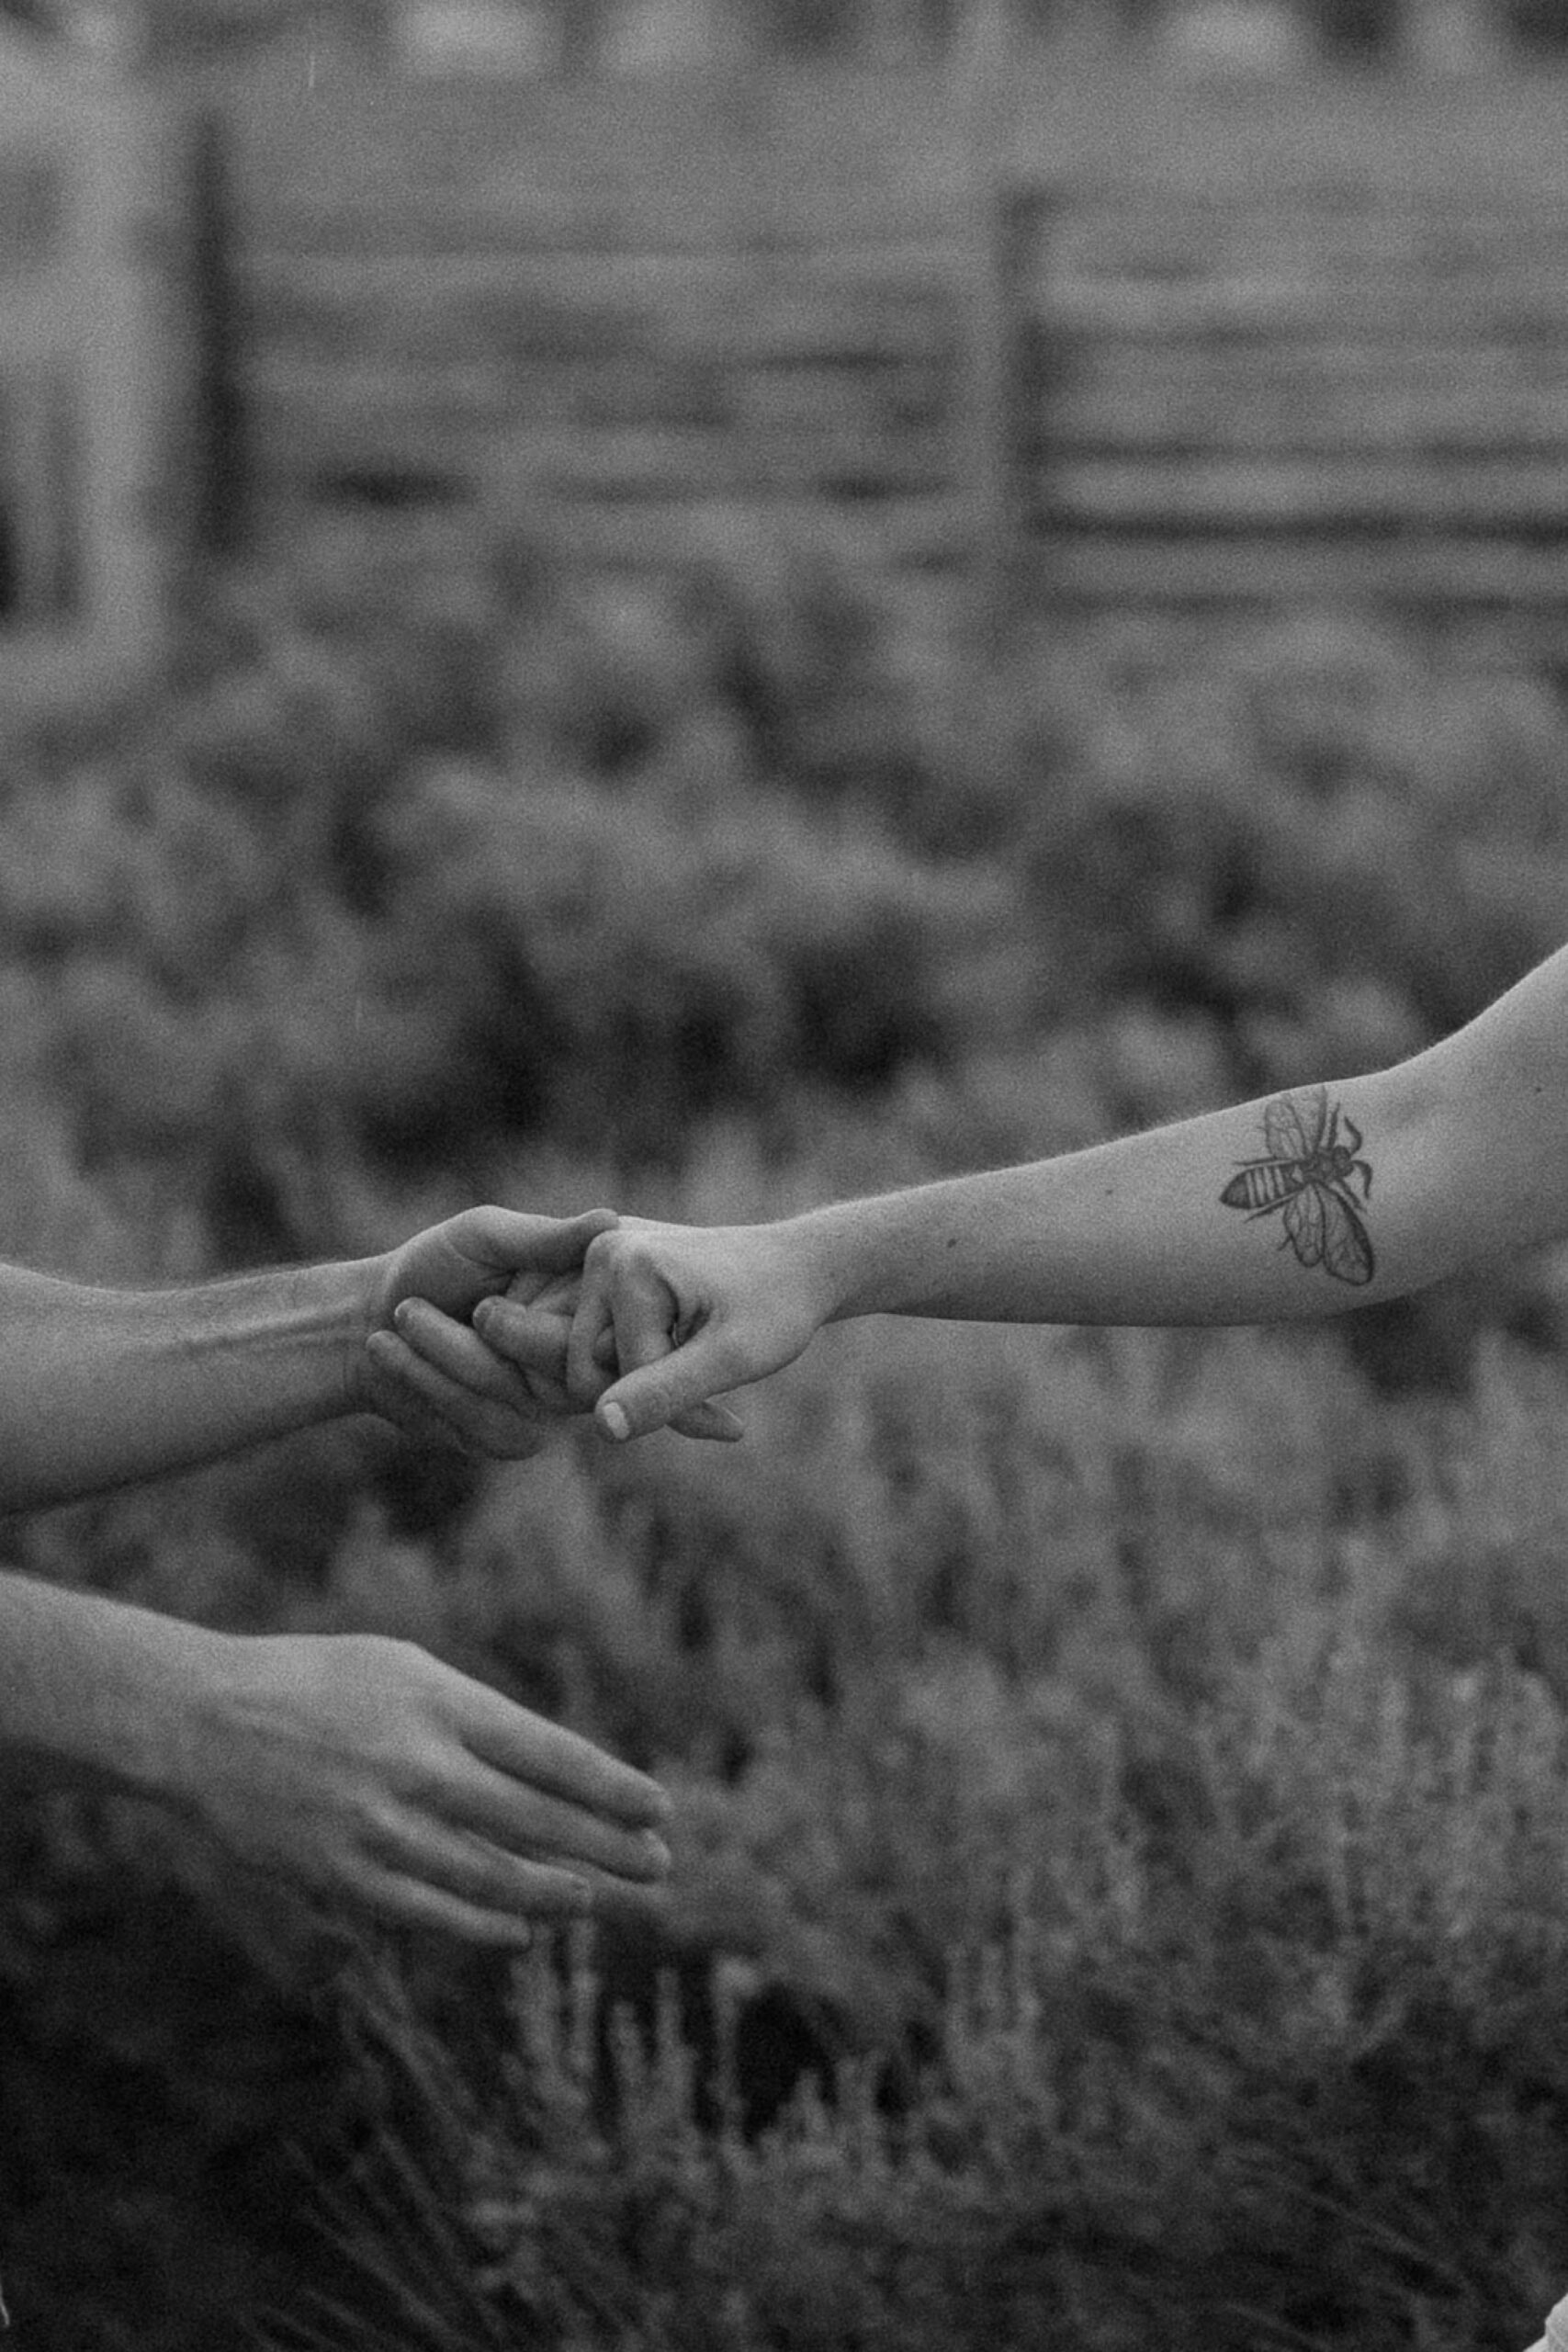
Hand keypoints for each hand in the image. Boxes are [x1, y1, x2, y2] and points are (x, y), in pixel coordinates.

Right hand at [182, 1631, 671, 1946]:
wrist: (201, 1722)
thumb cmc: (318, 1685)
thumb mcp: (403, 1670)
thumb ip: (474, 1720)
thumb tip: (553, 1775)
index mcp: (437, 1702)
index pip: (549, 1754)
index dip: (612, 1788)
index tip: (660, 1809)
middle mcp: (415, 1765)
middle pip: (536, 1821)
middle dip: (608, 1849)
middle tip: (659, 1868)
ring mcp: (377, 1827)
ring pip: (491, 1877)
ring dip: (554, 1894)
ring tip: (594, 1899)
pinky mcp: (340, 1875)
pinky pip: (430, 1912)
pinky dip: (485, 1924)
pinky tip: (522, 1930)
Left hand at [355, 1205, 619, 1458]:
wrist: (369, 1317)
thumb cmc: (434, 1264)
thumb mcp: (485, 1236)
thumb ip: (545, 1238)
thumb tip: (610, 1220)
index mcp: (587, 1306)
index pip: (604, 1330)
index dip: (549, 1326)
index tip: (480, 1308)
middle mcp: (580, 1359)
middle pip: (557, 1368)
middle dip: (478, 1340)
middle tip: (411, 1308)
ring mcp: (549, 1404)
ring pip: (507, 1395)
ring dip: (437, 1355)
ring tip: (400, 1317)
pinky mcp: (511, 1438)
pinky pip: (481, 1423)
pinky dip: (426, 1381)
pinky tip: (391, 1351)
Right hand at [473, 1217, 830, 1442]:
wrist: (798, 1266)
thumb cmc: (776, 1310)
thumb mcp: (731, 1359)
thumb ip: (665, 1392)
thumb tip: (603, 1426)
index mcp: (625, 1265)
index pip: (614, 1380)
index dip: (673, 1409)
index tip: (729, 1415)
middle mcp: (600, 1252)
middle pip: (582, 1370)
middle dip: (645, 1395)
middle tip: (709, 1385)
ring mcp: (599, 1258)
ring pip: (588, 1362)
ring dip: (642, 1382)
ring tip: (697, 1365)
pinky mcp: (605, 1271)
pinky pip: (598, 1343)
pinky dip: (639, 1364)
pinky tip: (684, 1351)